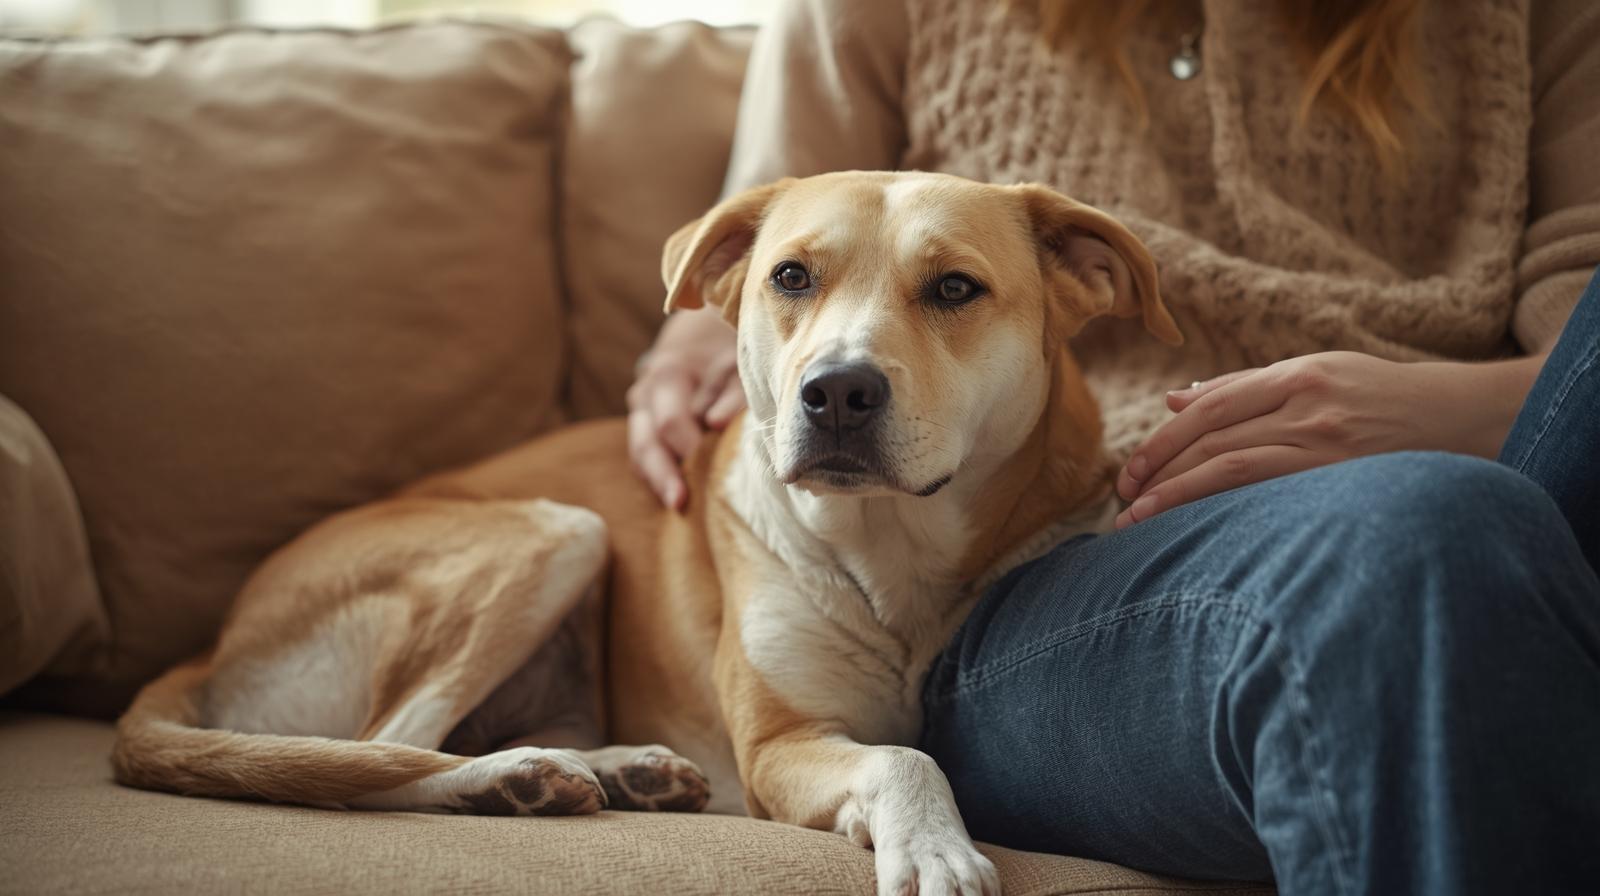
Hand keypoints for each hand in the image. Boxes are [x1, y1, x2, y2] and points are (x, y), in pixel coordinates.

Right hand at [627, 307, 744, 509]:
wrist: (701, 326)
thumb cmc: (724, 345)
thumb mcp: (735, 359)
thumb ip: (730, 392)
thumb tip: (716, 425)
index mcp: (667, 376)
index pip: (671, 423)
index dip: (690, 450)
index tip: (710, 473)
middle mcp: (645, 395)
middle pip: (646, 442)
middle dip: (664, 474)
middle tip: (680, 502)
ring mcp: (640, 409)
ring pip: (640, 450)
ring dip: (657, 479)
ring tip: (677, 506)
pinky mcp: (645, 422)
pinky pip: (643, 452)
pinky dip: (656, 472)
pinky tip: (674, 492)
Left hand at [1114, 350, 1541, 528]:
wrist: (1465, 419)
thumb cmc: (1380, 396)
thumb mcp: (1317, 374)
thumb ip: (1244, 389)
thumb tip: (1175, 401)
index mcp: (1298, 376)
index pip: (1211, 409)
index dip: (1163, 441)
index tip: (1130, 471)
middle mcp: (1309, 408)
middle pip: (1214, 440)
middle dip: (1160, 472)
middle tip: (1122, 501)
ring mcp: (1328, 447)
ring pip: (1234, 470)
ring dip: (1178, 497)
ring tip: (1138, 521)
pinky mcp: (1346, 480)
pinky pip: (1271, 498)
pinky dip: (1225, 512)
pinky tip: (1196, 531)